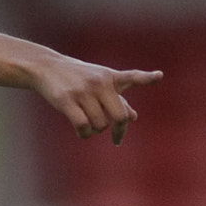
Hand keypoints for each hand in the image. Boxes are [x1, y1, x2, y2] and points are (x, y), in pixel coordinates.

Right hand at [29, 56, 160, 143]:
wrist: (47, 67)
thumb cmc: (78, 77)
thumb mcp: (100, 83)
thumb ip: (118, 98)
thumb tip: (134, 117)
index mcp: (110, 77)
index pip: (133, 76)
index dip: (147, 77)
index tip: (159, 76)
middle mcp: (99, 82)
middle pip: (119, 116)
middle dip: (119, 129)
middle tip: (117, 137)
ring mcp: (83, 91)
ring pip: (100, 125)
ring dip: (96, 131)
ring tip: (89, 126)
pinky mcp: (67, 100)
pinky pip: (83, 126)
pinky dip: (84, 134)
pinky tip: (82, 132)